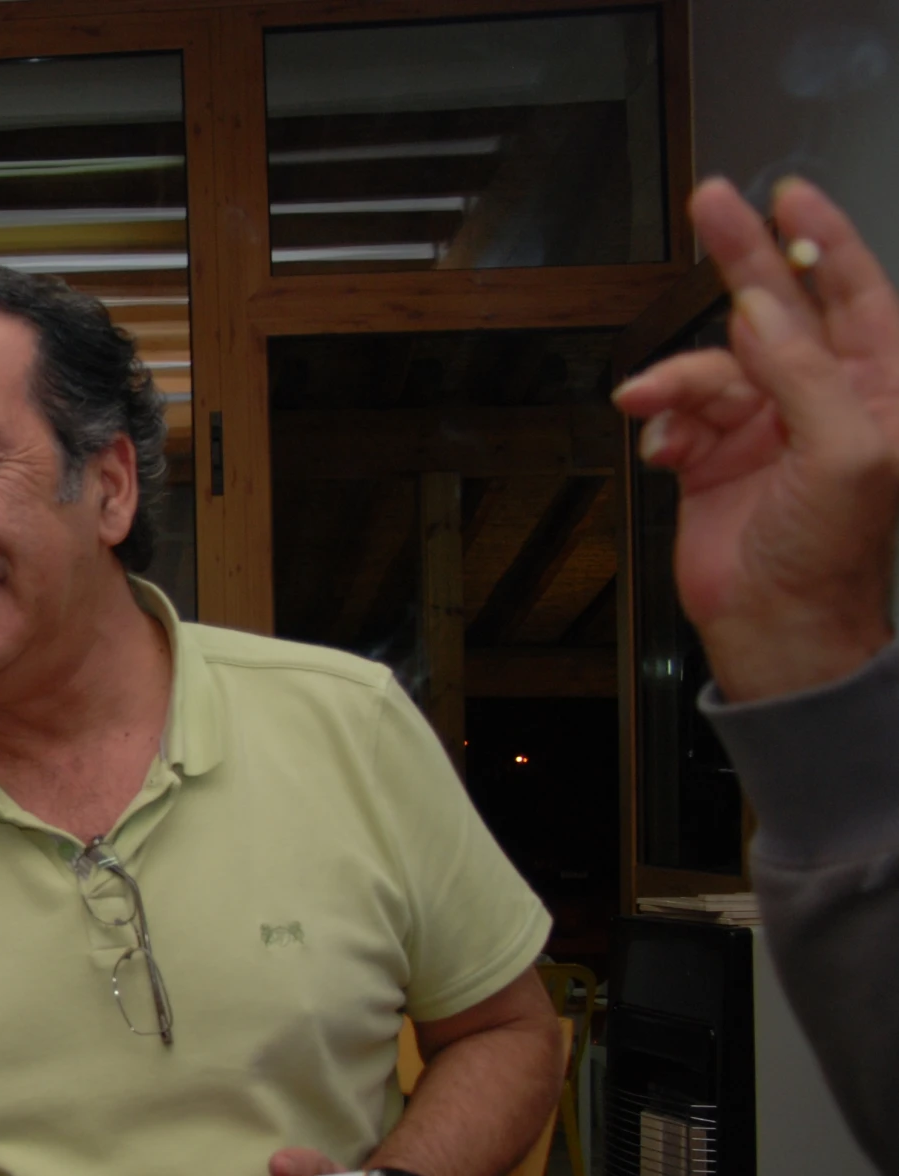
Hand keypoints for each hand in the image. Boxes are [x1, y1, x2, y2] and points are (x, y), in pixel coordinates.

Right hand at [613, 176, 898, 702]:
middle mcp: (821, 396)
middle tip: (713, 206)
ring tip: (652, 401)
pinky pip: (677, 412)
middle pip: (777, 307)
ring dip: (678, 381)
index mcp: (877, 388)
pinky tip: (663, 446)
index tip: (789, 196)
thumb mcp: (845, 452)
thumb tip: (763, 315)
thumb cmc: (835, 553)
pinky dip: (663, 425)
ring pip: (712, 365)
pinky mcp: (712, 454)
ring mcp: (764, 424)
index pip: (854, 292)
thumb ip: (805, 373)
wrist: (775, 626)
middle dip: (741, 258)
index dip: (822, 239)